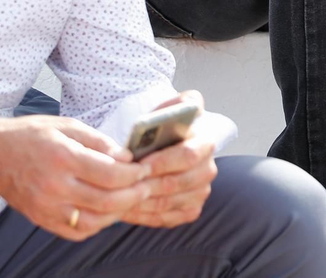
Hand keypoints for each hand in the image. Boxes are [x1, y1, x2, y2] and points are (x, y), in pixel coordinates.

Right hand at [0, 116, 150, 240]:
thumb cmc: (31, 136)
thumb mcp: (67, 125)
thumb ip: (99, 141)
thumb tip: (126, 157)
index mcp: (64, 158)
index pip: (110, 173)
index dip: (133, 174)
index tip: (144, 168)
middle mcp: (55, 187)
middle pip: (106, 201)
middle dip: (133, 195)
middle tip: (146, 186)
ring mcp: (47, 207)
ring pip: (95, 221)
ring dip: (119, 212)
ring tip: (130, 199)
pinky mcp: (41, 220)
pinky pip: (77, 231)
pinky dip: (98, 225)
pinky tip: (107, 212)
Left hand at [121, 91, 219, 228]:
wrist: (160, 151)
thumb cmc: (159, 132)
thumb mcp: (165, 112)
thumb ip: (175, 106)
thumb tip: (182, 109)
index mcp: (205, 143)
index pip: (188, 155)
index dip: (163, 161)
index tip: (140, 163)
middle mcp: (208, 169)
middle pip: (176, 183)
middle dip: (147, 184)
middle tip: (122, 185)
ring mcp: (200, 193)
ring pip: (167, 203)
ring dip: (140, 202)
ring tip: (117, 198)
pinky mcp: (190, 211)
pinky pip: (165, 218)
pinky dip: (142, 215)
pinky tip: (125, 209)